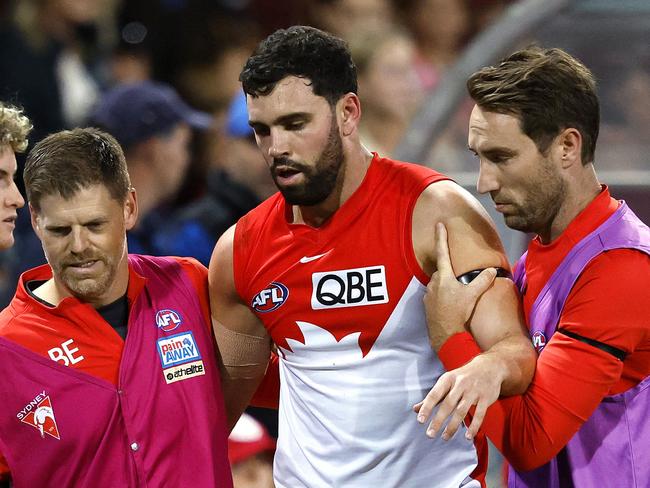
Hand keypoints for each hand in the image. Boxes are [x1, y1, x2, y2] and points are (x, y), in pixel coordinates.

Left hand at [413, 353, 504, 440]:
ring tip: (445, 437)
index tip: (420, 421)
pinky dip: (474, 427)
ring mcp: (474, 391)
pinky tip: (468, 437)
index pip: (434, 395)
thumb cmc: (463, 377)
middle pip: (447, 405)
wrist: (489, 366)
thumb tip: (415, 409)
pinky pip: (480, 414)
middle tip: (430, 434)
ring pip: (461, 411)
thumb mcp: (447, 381)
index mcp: (448, 379)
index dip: (426, 408)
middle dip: (438, 420)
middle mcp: (460, 384)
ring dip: (453, 426)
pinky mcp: (486, 398)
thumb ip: (433, 396)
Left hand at [425, 223, 496, 349]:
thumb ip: (482, 281)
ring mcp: (428, 294)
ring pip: (438, 284)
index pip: (442, 252)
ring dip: (446, 286)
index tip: (439, 224)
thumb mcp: (473, 295)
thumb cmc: (458, 313)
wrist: (445, 334)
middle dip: (450, 273)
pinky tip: (450, 305)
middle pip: (442, 271)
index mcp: (444, 276)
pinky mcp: (426, 304)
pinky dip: (442, 297)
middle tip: (460, 284)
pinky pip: (435, 295)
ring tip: (457, 297)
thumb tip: (492, 270)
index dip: (441, 237)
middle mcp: (433, 282)